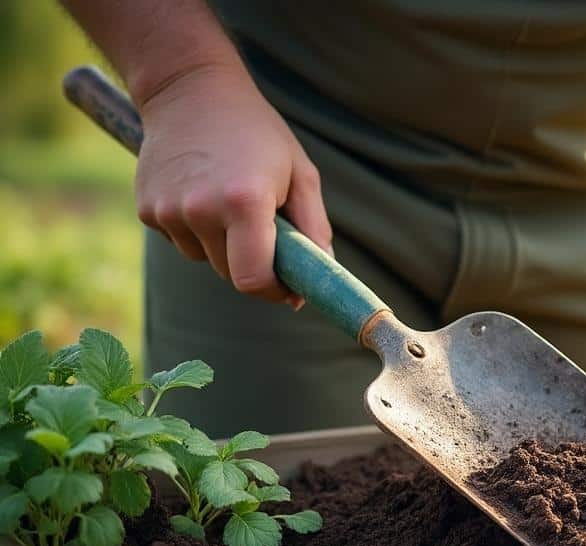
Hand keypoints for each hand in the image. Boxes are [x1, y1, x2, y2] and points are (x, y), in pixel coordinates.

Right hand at [135, 63, 332, 305]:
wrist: (190, 90)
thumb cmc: (258, 132)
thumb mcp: (300, 174)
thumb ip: (314, 231)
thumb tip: (310, 286)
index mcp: (245, 202)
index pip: (254, 279)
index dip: (274, 290)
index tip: (288, 284)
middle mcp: (200, 209)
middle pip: (232, 274)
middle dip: (254, 265)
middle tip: (265, 230)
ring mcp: (168, 210)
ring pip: (206, 259)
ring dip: (224, 246)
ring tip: (230, 199)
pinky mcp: (146, 209)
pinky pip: (182, 241)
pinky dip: (197, 230)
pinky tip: (202, 191)